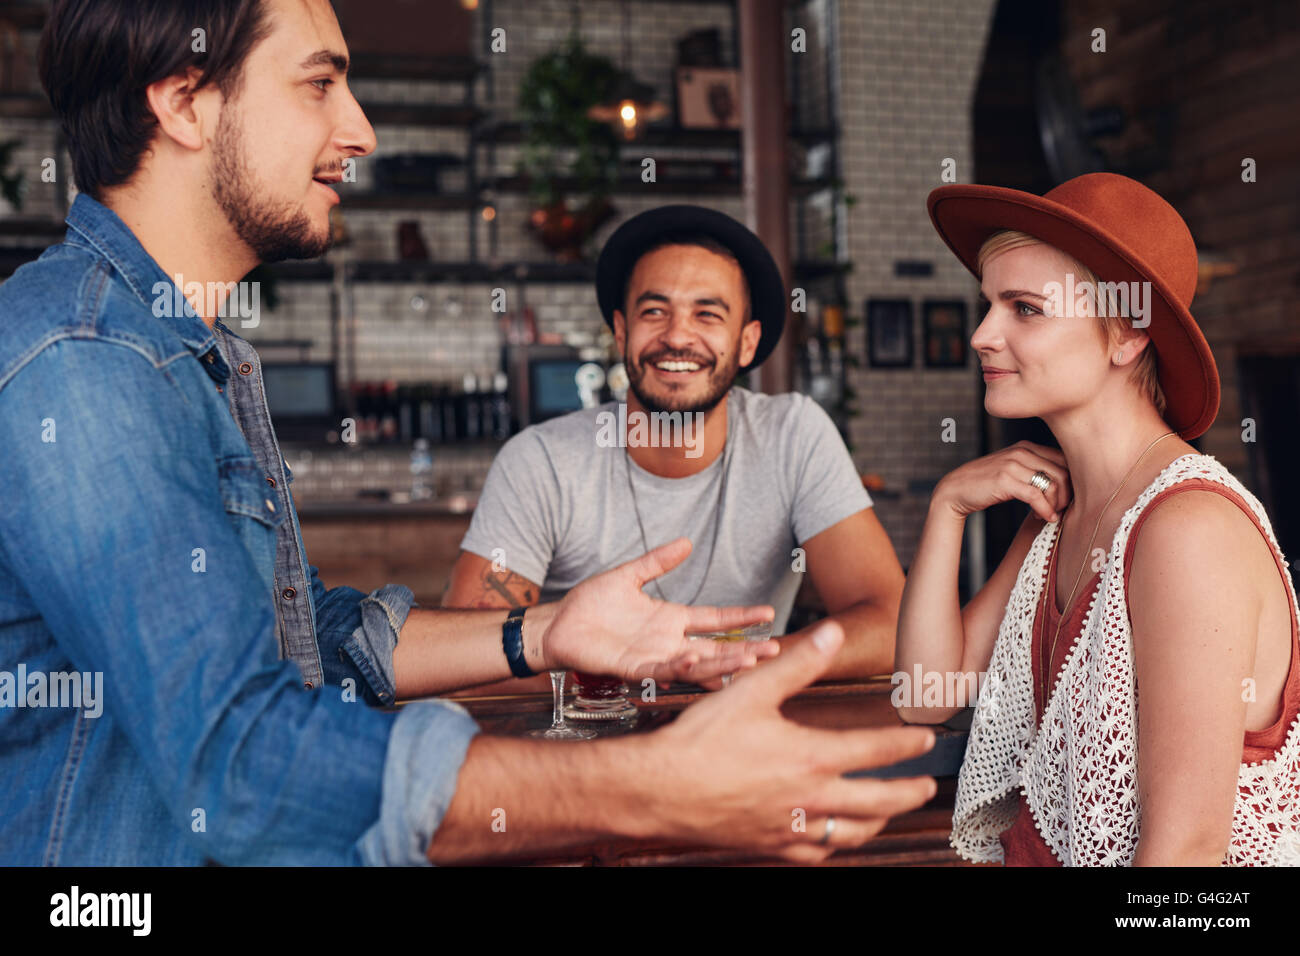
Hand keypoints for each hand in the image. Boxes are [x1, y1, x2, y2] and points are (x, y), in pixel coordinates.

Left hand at [541, 537, 778, 684]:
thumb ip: (657, 562)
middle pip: (715, 648)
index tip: (768, 614)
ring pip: (695, 664)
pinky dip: (678, 667)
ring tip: (749, 661)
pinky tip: (695, 659)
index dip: (741, 618)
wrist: (557, 624)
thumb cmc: (590, 604)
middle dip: (745, 650)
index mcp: (670, 619)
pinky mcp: (631, 669)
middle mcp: (667, 642)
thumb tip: (686, 542)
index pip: (715, 620)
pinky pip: (660, 671)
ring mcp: (652, 657)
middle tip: (774, 651)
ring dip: (722, 664)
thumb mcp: (628, 576)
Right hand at [643, 621, 938, 861]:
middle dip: (907, 793)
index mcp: (810, 758)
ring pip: (850, 834)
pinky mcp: (768, 845)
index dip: (904, 744)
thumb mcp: (751, 690)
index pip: (874, 751)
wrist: (660, 791)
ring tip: (887, 814)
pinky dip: (833, 846)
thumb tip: (831, 634)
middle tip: (926, 785)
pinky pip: (814, 854)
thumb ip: (797, 664)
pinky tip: (831, 838)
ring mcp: (790, 827)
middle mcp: (809, 798)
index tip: (925, 739)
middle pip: (876, 802)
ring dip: (877, 822)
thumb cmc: (700, 742)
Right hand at [933, 440, 1072, 522]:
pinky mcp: (1005, 480)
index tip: (1063, 499)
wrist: (956, 489)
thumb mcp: (1013, 470)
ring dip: (1056, 504)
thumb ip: (1034, 470)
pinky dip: (1045, 510)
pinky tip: (1044, 518)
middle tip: (1058, 510)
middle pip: (1063, 472)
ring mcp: (1013, 464)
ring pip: (1053, 484)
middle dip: (1066, 496)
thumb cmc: (986, 484)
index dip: (1071, 482)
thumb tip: (1065, 485)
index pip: (1065, 460)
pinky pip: (1036, 496)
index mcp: (1026, 446)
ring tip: (1048, 515)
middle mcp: (1022, 451)